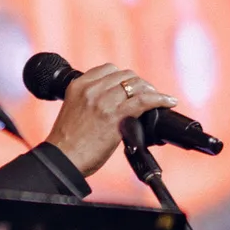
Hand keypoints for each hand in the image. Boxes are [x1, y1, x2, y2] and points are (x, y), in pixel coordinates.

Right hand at [41, 64, 177, 176]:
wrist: (62, 160)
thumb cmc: (68, 142)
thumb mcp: (74, 109)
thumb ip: (90, 100)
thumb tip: (117, 102)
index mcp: (78, 85)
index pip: (108, 69)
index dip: (124, 77)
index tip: (131, 87)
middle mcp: (90, 89)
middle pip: (125, 75)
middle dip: (139, 84)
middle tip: (147, 95)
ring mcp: (103, 101)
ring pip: (136, 85)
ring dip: (150, 91)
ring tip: (158, 99)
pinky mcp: (114, 116)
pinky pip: (143, 100)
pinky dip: (159, 99)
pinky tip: (168, 101)